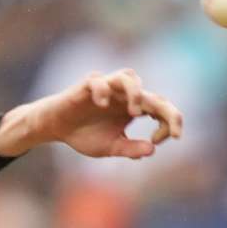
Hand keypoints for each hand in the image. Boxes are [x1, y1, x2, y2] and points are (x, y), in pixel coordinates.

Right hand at [0, 68, 183, 157]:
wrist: (57, 128)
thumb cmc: (85, 134)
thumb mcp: (110, 147)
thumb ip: (130, 148)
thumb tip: (151, 150)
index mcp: (134, 108)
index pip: (161, 108)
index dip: (169, 122)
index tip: (162, 140)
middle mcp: (124, 95)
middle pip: (151, 93)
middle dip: (166, 110)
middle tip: (169, 129)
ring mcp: (107, 88)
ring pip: (128, 76)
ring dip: (136, 92)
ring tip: (136, 112)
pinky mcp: (86, 86)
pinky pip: (97, 82)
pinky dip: (102, 90)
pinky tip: (102, 104)